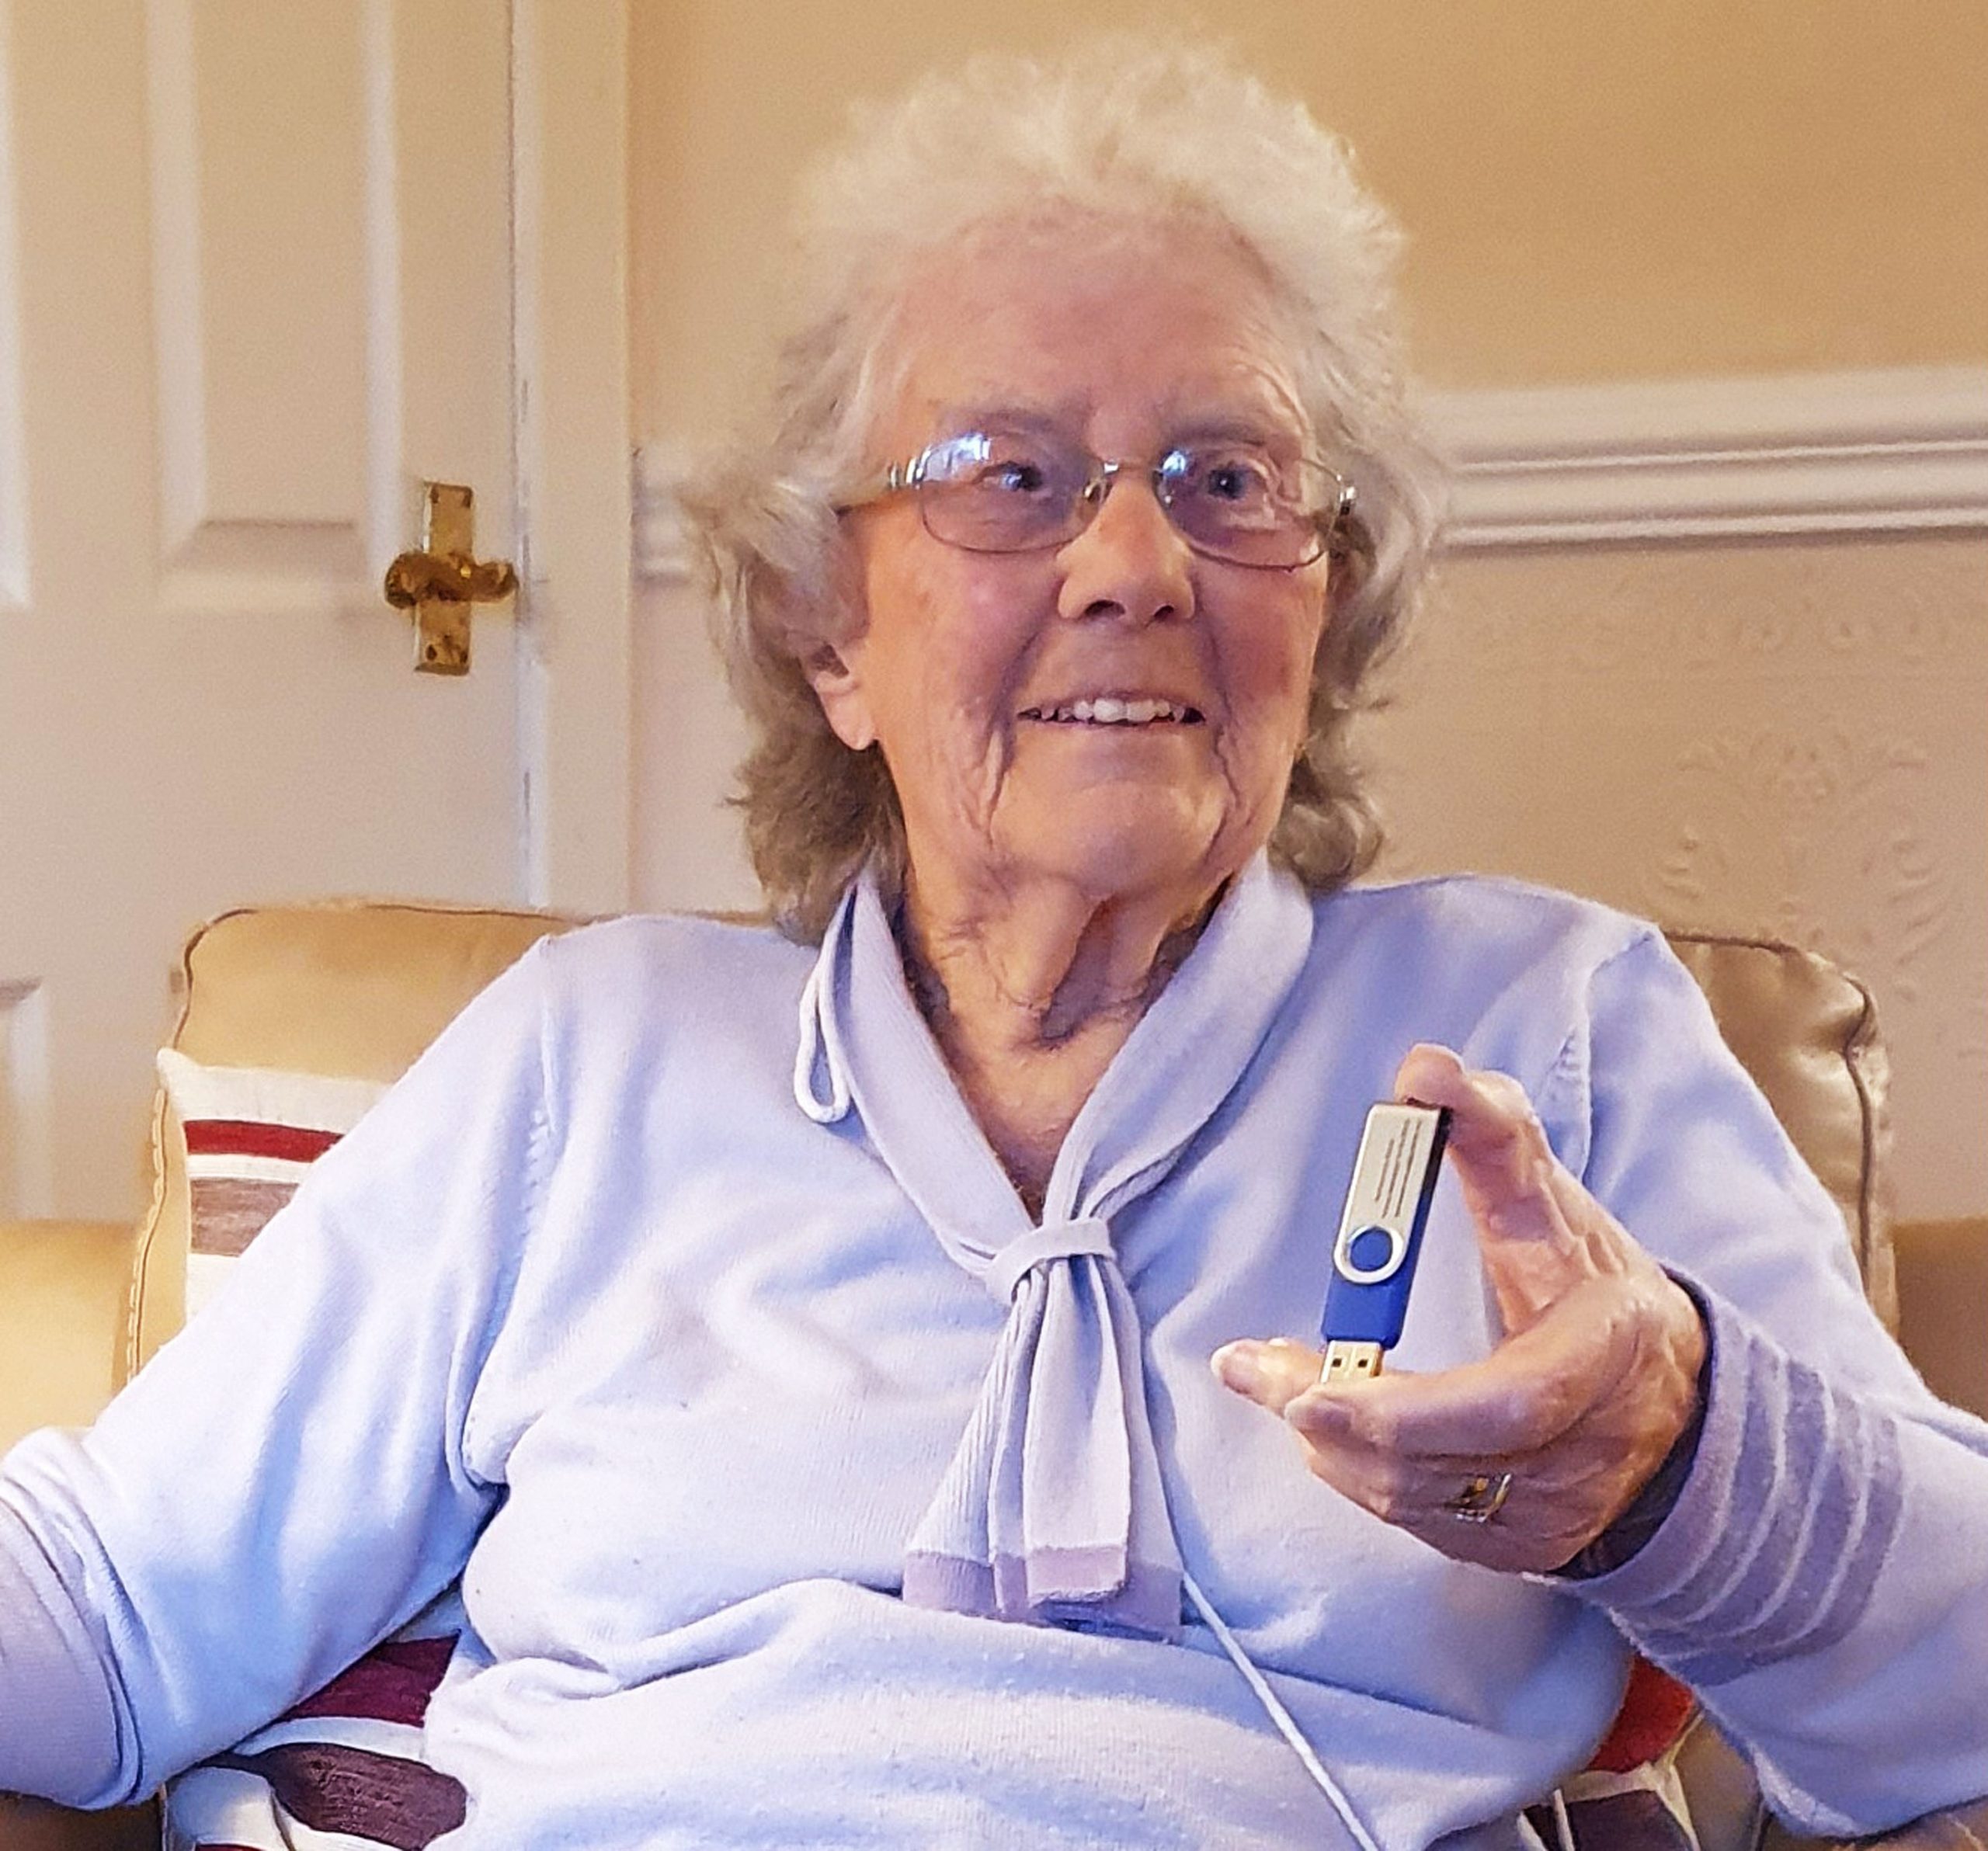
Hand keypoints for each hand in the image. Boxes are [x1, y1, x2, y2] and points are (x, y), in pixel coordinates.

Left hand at [1213, 1044, 1706, 1572]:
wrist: (1670, 1406)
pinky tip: (1325, 1426)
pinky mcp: (1518, 1549)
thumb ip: (1490, 1132)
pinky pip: (1420, 1525)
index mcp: (1603, 1353)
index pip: (1510, 1404)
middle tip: (1258, 1373)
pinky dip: (1360, 1475)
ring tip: (1277, 1381)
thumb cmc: (1592, 1285)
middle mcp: (1583, 1450)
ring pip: (1418, 1502)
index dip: (1407, 1412)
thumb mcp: (1553, 1202)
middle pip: (1443, 1466)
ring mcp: (1552, 1513)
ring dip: (1334, 1444)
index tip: (1310, 1392)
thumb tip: (1425, 1068)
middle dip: (1339, 1424)